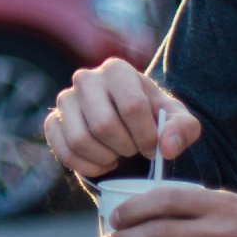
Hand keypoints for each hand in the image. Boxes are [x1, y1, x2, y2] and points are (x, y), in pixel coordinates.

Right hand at [43, 57, 201, 176]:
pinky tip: (103, 164)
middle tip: (134, 151)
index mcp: (117, 70)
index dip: (146, 136)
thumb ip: (183, 130)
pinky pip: (64, 152)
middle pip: (103, 124)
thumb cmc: (155, 119)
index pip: (132, 106)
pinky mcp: (53, 121)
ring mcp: (65, 99)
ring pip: (80, 140)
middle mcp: (86, 78)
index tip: (153, 147)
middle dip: (125, 148)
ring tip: (119, 156)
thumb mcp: (179, 121)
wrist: (130, 127)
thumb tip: (165, 147)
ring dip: (105, 158)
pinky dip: (86, 166)